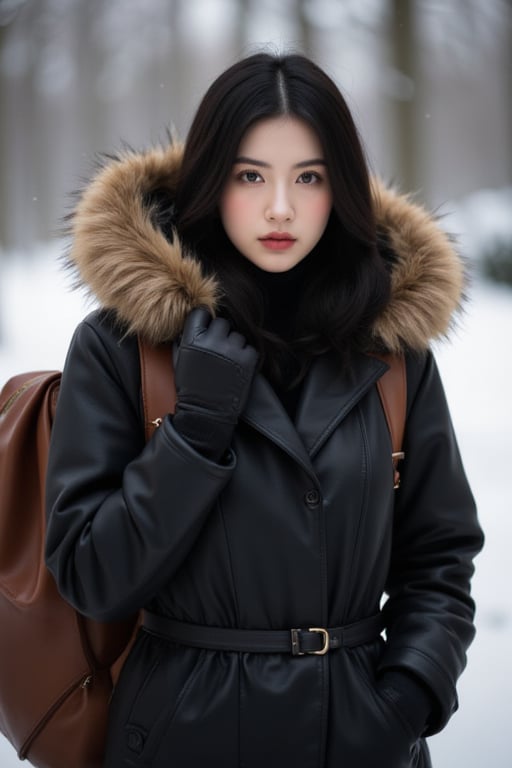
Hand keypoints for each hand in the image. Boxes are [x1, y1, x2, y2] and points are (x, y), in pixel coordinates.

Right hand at [172, 308, 257, 460]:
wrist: (205, 414)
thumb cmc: (190, 389)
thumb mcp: (179, 360)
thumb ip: (184, 339)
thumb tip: (191, 323)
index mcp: (192, 339)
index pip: (201, 312)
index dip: (204, 321)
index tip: (205, 330)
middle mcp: (212, 341)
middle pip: (222, 323)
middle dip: (220, 334)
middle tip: (217, 351)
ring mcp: (232, 349)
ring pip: (237, 335)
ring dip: (234, 345)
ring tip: (227, 363)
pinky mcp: (248, 359)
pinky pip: (250, 348)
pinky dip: (246, 356)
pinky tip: (236, 369)